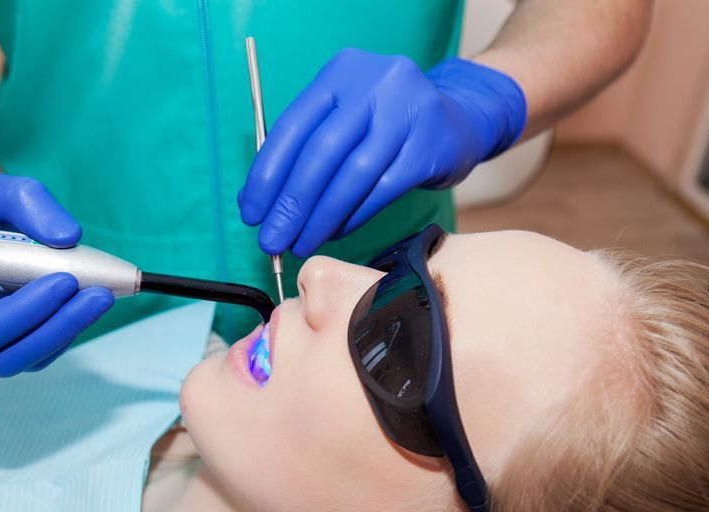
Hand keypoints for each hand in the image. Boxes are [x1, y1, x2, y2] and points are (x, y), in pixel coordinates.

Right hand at [0, 165, 113, 375]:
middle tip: (97, 294)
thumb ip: (27, 202)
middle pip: (2, 357)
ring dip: (67, 330)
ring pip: (25, 360)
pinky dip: (64, 331)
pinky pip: (35, 354)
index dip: (21, 314)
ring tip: (98, 296)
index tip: (63, 280)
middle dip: (55, 326)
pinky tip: (83, 304)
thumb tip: (68, 237)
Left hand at [238, 50, 526, 256]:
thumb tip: (255, 201)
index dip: (266, 175)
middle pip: (321, 153)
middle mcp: (375, 85)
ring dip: (321, 217)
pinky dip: (353, 216)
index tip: (251, 213)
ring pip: (353, 176)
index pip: (292, 126)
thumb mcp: (343, 120)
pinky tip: (335, 232)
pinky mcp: (430, 147)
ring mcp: (407, 113)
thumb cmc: (384, 125)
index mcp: (341, 72)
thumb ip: (301, 152)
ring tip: (301, 243)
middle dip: (291, 204)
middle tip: (272, 240)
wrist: (456, 121)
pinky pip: (382, 190)